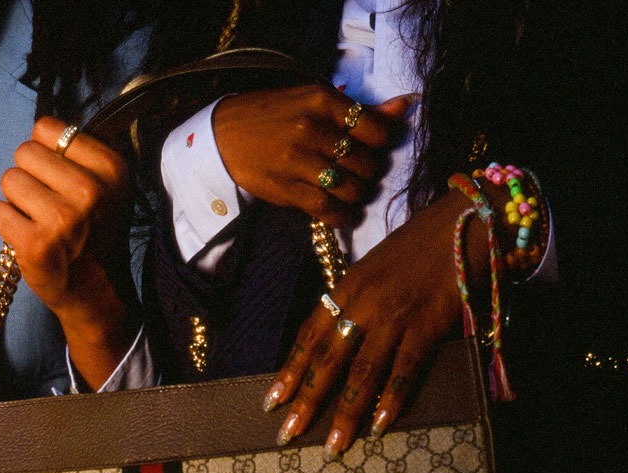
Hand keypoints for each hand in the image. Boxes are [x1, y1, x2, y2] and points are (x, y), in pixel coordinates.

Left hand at [0, 117, 135, 389]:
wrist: (96, 291)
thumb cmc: (93, 231)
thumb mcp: (105, 187)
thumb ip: (76, 153)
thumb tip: (37, 129)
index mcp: (110, 169)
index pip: (47, 128)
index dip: (45, 152)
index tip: (60, 179)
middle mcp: (90, 192)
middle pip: (24, 151)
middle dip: (29, 176)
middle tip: (48, 204)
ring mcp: (63, 220)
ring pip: (8, 179)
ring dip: (16, 200)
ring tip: (39, 221)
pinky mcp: (36, 245)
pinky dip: (6, 224)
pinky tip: (28, 238)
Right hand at [213, 87, 412, 226]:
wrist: (223, 136)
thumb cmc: (273, 115)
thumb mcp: (314, 101)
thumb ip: (359, 110)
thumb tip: (404, 107)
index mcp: (322, 101)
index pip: (375, 129)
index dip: (382, 144)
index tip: (372, 148)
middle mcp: (311, 129)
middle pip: (365, 162)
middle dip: (368, 172)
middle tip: (359, 173)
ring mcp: (297, 161)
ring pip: (349, 188)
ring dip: (355, 195)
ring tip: (349, 192)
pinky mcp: (286, 188)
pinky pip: (326, 208)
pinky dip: (340, 216)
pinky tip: (340, 213)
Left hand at [265, 189, 486, 456]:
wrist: (466, 220)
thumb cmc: (421, 245)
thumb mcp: (375, 267)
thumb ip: (355, 301)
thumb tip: (338, 339)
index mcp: (347, 287)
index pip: (308, 334)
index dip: (290, 370)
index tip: (272, 401)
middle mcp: (363, 302)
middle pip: (327, 359)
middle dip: (306, 400)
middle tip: (288, 434)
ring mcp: (394, 315)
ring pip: (362, 372)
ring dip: (345, 412)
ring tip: (332, 446)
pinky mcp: (426, 324)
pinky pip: (404, 370)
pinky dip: (391, 400)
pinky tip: (378, 426)